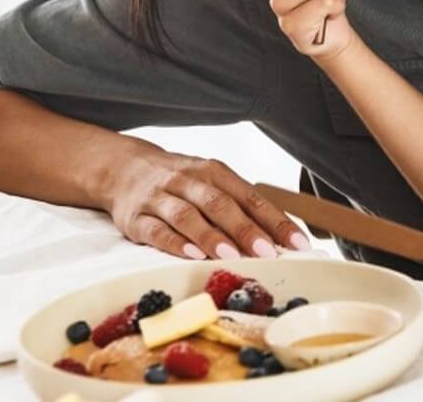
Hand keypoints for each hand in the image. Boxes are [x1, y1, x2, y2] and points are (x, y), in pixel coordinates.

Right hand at [101, 139, 310, 258]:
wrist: (124, 168)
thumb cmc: (181, 182)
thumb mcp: (211, 183)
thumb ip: (240, 208)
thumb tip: (279, 239)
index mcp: (215, 172)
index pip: (251, 197)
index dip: (276, 221)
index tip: (298, 244)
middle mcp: (189, 181)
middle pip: (221, 204)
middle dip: (247, 229)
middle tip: (268, 253)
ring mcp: (161, 198)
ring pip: (188, 216)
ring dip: (211, 236)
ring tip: (232, 255)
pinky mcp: (137, 218)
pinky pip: (157, 230)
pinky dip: (175, 243)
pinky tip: (192, 255)